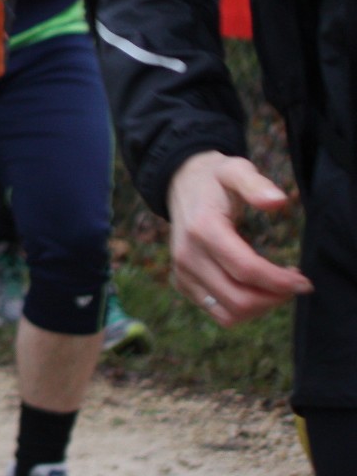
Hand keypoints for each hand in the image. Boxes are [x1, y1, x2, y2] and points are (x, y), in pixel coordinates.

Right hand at [166, 151, 310, 326]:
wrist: (179, 184)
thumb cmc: (214, 179)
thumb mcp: (235, 170)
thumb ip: (255, 184)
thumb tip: (279, 201)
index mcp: (203, 229)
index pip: (246, 270)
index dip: (280, 282)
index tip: (304, 281)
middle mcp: (188, 255)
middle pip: (239, 299)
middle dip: (275, 298)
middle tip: (293, 284)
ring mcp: (182, 271)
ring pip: (229, 313)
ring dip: (260, 308)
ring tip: (275, 288)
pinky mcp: (182, 282)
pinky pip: (218, 312)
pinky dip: (242, 309)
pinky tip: (254, 289)